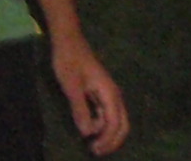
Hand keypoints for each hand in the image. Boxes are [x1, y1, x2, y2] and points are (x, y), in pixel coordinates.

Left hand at [51, 36, 129, 153]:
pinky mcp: (100, 91)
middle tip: (96, 151)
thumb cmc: (69, 61)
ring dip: (106, 133)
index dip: (107, 140)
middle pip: (121, 125)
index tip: (94, 149)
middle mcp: (114, 95)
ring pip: (115, 120)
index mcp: (110, 94)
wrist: (68, 40)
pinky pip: (106, 113)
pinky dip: (101, 124)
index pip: (115, 124)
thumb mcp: (71, 86)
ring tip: (92, 143)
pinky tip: (90, 128)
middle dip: (112, 141)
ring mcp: (108, 93)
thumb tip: (87, 133)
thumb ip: (80, 109)